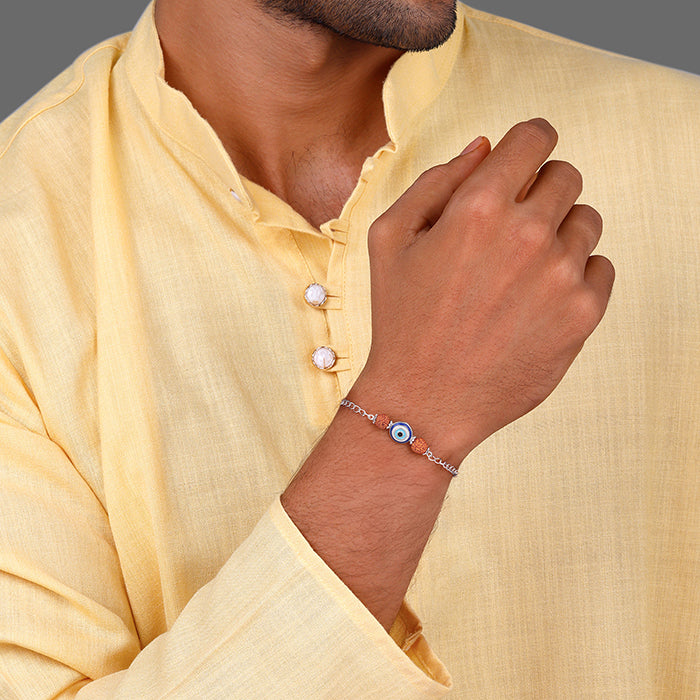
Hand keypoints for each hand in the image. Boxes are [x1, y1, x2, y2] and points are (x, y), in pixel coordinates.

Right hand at [351, 118, 614, 463]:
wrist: (424, 401)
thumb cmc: (401, 319)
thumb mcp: (390, 238)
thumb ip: (436, 181)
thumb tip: (484, 145)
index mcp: (478, 207)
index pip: (534, 136)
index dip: (528, 143)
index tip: (523, 159)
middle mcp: (528, 233)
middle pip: (566, 175)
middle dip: (539, 190)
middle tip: (510, 229)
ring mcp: (562, 275)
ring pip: (587, 220)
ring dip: (558, 233)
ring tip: (519, 271)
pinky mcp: (583, 313)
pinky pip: (600, 267)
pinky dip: (574, 275)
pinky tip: (536, 300)